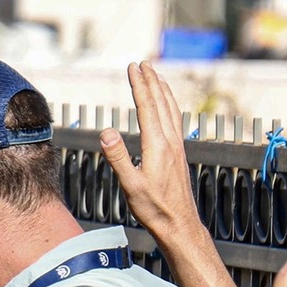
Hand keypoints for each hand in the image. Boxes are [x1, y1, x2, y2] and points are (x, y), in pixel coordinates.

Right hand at [100, 61, 195, 234]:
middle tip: (142, 64)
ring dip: (162, 90)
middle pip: (161, 103)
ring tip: (155, 76)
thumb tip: (107, 132)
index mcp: (158, 146)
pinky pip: (174, 120)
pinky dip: (169, 105)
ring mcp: (177, 146)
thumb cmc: (154, 208)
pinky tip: (167, 106)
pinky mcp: (179, 153)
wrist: (179, 223)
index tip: (132, 68)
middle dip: (150, 81)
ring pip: (171, 109)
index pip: (147, 107)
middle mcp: (170, 142)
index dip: (139, 86)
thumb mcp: (131, 185)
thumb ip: (118, 157)